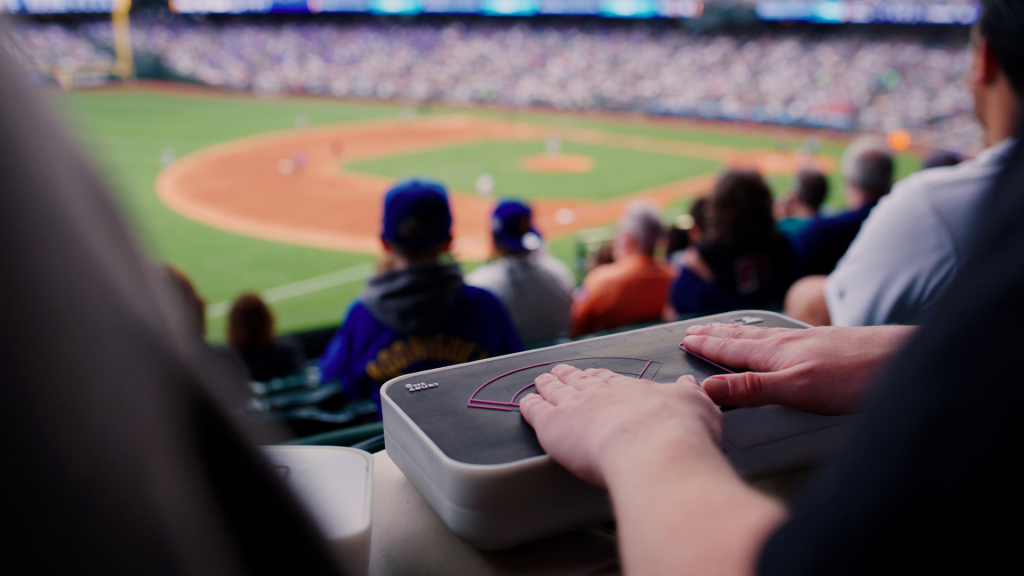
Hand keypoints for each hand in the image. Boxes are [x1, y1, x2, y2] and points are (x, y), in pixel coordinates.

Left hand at [519, 364, 722, 488]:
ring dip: (547, 385)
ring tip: (541, 381)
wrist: (655, 450)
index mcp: (632, 390)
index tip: (593, 374)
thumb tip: (690, 384)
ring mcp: (574, 407)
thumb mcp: (697, 406)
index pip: (610, 380)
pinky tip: (525, 403)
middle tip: (560, 371)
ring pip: (555, 390)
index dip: (599, 377)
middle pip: (579, 381)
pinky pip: (534, 410)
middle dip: (569, 376)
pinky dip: (528, 405)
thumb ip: (690, 394)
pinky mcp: (552, 425)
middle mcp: (600, 393)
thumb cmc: (679, 434)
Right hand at [682, 324, 915, 414]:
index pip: (731, 348)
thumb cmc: (856, 375)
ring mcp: (810, 341)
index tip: (686, 341)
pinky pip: (783, 337)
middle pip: (744, 336)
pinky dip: (765, 336)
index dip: (706, 346)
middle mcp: (789, 342)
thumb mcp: (797, 389)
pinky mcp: (829, 344)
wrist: (904, 358)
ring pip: (763, 335)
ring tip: (725, 330)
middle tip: (697, 329)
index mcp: (776, 353)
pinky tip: (776, 340)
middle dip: (717, 333)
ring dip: (738, 332)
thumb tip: (708, 388)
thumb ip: (752, 389)